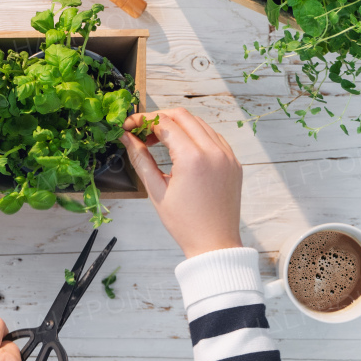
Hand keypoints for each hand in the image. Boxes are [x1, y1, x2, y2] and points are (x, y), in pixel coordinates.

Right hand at [121, 107, 241, 257]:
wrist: (215, 243)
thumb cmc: (185, 223)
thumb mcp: (156, 191)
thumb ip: (141, 159)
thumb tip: (127, 138)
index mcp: (192, 158)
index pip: (164, 123)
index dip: (142, 120)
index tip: (129, 126)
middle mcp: (213, 151)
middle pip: (183, 116)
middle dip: (159, 118)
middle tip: (142, 132)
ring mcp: (227, 155)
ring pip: (199, 123)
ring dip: (178, 125)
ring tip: (159, 141)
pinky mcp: (233, 162)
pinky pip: (213, 137)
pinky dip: (195, 135)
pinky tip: (182, 148)